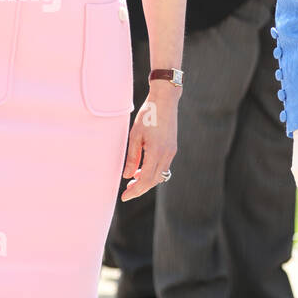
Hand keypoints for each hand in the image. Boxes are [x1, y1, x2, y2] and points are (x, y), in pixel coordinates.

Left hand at [120, 86, 178, 200]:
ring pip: (160, 175)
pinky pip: (163, 166)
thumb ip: (132, 157)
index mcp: (156, 152)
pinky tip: (142, 169)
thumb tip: (127, 176)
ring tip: (133, 182)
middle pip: (154, 181)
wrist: (165, 101)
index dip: (135, 190)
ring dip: (147, 181)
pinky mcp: (172, 148)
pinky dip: (153, 172)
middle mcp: (167, 155)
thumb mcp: (135, 136)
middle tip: (127, 192)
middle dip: (140, 189)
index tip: (124, 196)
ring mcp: (171, 152)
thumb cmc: (147, 115)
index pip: (145, 179)